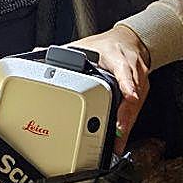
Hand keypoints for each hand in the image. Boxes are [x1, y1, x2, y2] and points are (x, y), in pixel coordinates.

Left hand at [70, 24, 149, 153]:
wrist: (129, 41)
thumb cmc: (108, 46)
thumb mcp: (87, 45)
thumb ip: (65, 52)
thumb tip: (39, 53)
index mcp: (117, 57)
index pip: (125, 70)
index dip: (128, 84)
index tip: (129, 96)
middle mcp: (132, 69)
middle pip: (133, 92)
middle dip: (126, 113)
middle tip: (118, 130)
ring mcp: (139, 81)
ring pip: (136, 104)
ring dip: (127, 122)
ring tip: (118, 140)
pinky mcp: (142, 90)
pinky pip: (137, 109)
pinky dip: (129, 123)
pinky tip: (121, 138)